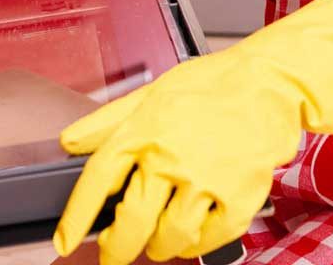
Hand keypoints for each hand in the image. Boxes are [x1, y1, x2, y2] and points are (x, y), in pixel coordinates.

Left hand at [52, 0, 332, 264]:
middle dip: (118, 246)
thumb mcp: (149, 93)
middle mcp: (170, 155)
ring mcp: (206, 179)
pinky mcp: (239, 198)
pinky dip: (194, 246)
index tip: (65, 239)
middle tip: (113, 252)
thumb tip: (69, 141)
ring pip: (169, 238)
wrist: (267, 84)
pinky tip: (188, 236)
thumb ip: (107, 120)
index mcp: (144, 127)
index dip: (77, 214)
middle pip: (132, 221)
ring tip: (154, 242)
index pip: (99, 177)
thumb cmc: (208, 85)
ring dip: (156, 248)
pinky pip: (207, 240)